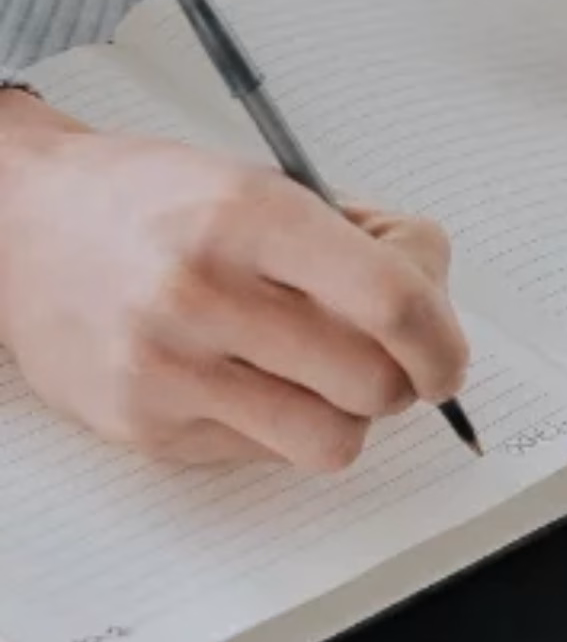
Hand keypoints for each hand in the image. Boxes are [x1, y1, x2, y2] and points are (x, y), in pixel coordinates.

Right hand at [0, 129, 470, 468]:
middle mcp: (203, 293)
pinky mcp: (145, 426)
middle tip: (386, 360)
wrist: (25, 222)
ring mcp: (167, 368)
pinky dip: (282, 427)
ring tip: (323, 377)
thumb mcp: (274, 184)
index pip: (392, 301)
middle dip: (402, 379)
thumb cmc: (165, 204)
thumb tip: (437, 317)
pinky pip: (267, 456)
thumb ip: (369, 246)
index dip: (443, 342)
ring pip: (330, 440)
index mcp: (252, 216)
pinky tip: (249, 380)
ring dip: (348, 416)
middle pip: (373, 383)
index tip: (448, 358)